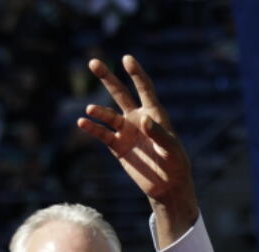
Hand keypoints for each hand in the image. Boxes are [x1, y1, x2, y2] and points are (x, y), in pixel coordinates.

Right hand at [78, 55, 197, 242]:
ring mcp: (126, 131)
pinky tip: (83, 123)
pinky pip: (102, 134)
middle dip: (107, 78)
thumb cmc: (175, 165)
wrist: (167, 186)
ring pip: (108, 114)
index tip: (127, 58)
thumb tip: (143, 119)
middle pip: (120, 94)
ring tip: (90, 110)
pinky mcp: (117, 146)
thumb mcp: (171, 150)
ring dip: (98, 111)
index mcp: (155, 115)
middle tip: (93, 62)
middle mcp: (138, 119)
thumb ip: (159, 134)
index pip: (145, 90)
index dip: (137, 74)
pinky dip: (92, 128)